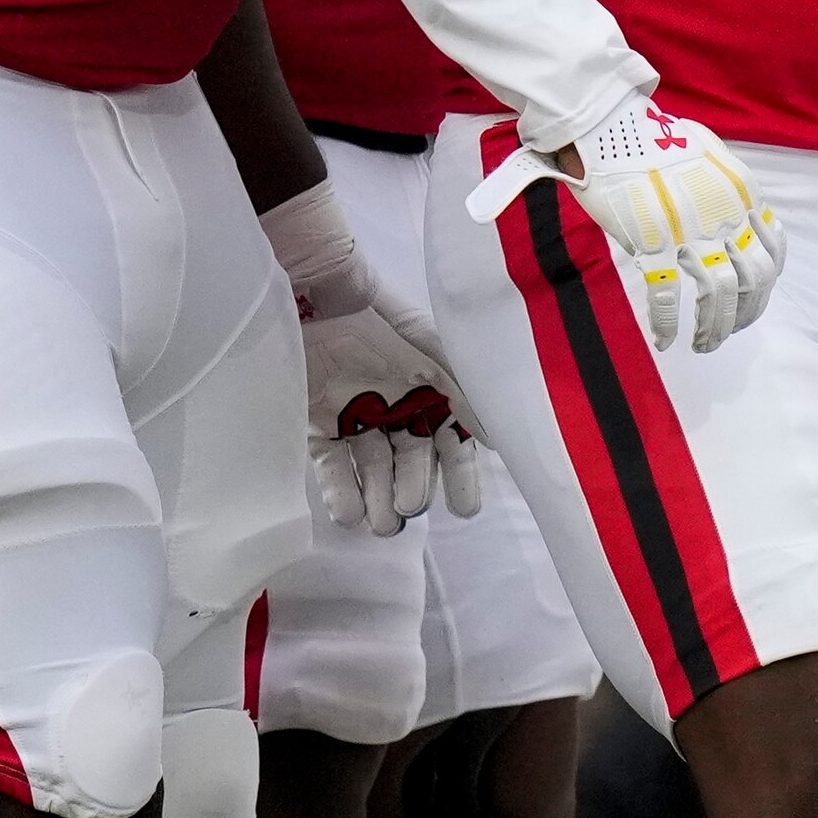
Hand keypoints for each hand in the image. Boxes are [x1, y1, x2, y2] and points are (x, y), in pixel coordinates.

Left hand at [261, 178, 484, 536]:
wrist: (319, 295)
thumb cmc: (384, 318)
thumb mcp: (435, 354)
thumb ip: (466, 398)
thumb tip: (499, 444)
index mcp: (431, 396)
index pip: (452, 445)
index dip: (460, 478)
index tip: (465, 510)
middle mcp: (398, 413)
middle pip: (410, 463)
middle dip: (411, 490)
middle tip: (407, 510)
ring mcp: (357, 420)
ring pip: (373, 470)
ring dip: (378, 498)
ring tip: (380, 523)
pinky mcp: (318, 424)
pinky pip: (332, 465)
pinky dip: (341, 490)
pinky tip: (348, 514)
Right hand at [528, 94, 782, 352]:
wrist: (609, 123)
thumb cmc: (650, 135)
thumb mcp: (708, 153)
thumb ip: (724, 187)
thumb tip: (731, 213)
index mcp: (741, 194)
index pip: (771, 252)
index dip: (765, 286)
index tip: (752, 301)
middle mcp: (724, 215)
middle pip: (753, 281)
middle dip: (745, 315)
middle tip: (729, 331)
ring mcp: (689, 231)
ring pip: (718, 295)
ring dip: (715, 328)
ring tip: (704, 345)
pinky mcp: (651, 242)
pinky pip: (667, 296)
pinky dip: (668, 324)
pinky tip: (665, 340)